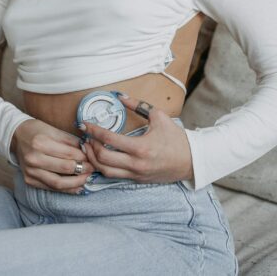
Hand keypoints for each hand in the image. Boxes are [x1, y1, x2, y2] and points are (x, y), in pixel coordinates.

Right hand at [11, 119, 94, 193]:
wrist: (15, 136)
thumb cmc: (36, 130)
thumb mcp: (52, 129)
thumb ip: (70, 141)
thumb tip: (87, 150)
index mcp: (40, 143)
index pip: (68, 154)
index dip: (83, 157)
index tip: (92, 158)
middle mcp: (34, 158)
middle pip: (65, 168)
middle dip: (82, 169)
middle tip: (92, 168)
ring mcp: (30, 171)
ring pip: (58, 183)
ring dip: (76, 183)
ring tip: (86, 179)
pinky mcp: (29, 180)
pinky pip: (51, 188)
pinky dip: (66, 189)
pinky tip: (77, 187)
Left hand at [79, 93, 193, 184]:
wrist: (192, 161)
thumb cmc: (176, 139)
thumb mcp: (159, 117)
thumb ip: (138, 105)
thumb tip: (119, 96)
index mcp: (140, 147)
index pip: (108, 139)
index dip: (93, 131)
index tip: (84, 124)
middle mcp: (136, 163)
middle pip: (102, 158)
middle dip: (89, 146)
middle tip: (85, 136)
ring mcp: (136, 174)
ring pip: (105, 171)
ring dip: (93, 159)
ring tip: (88, 147)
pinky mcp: (137, 179)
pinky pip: (114, 176)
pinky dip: (103, 168)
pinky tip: (99, 158)